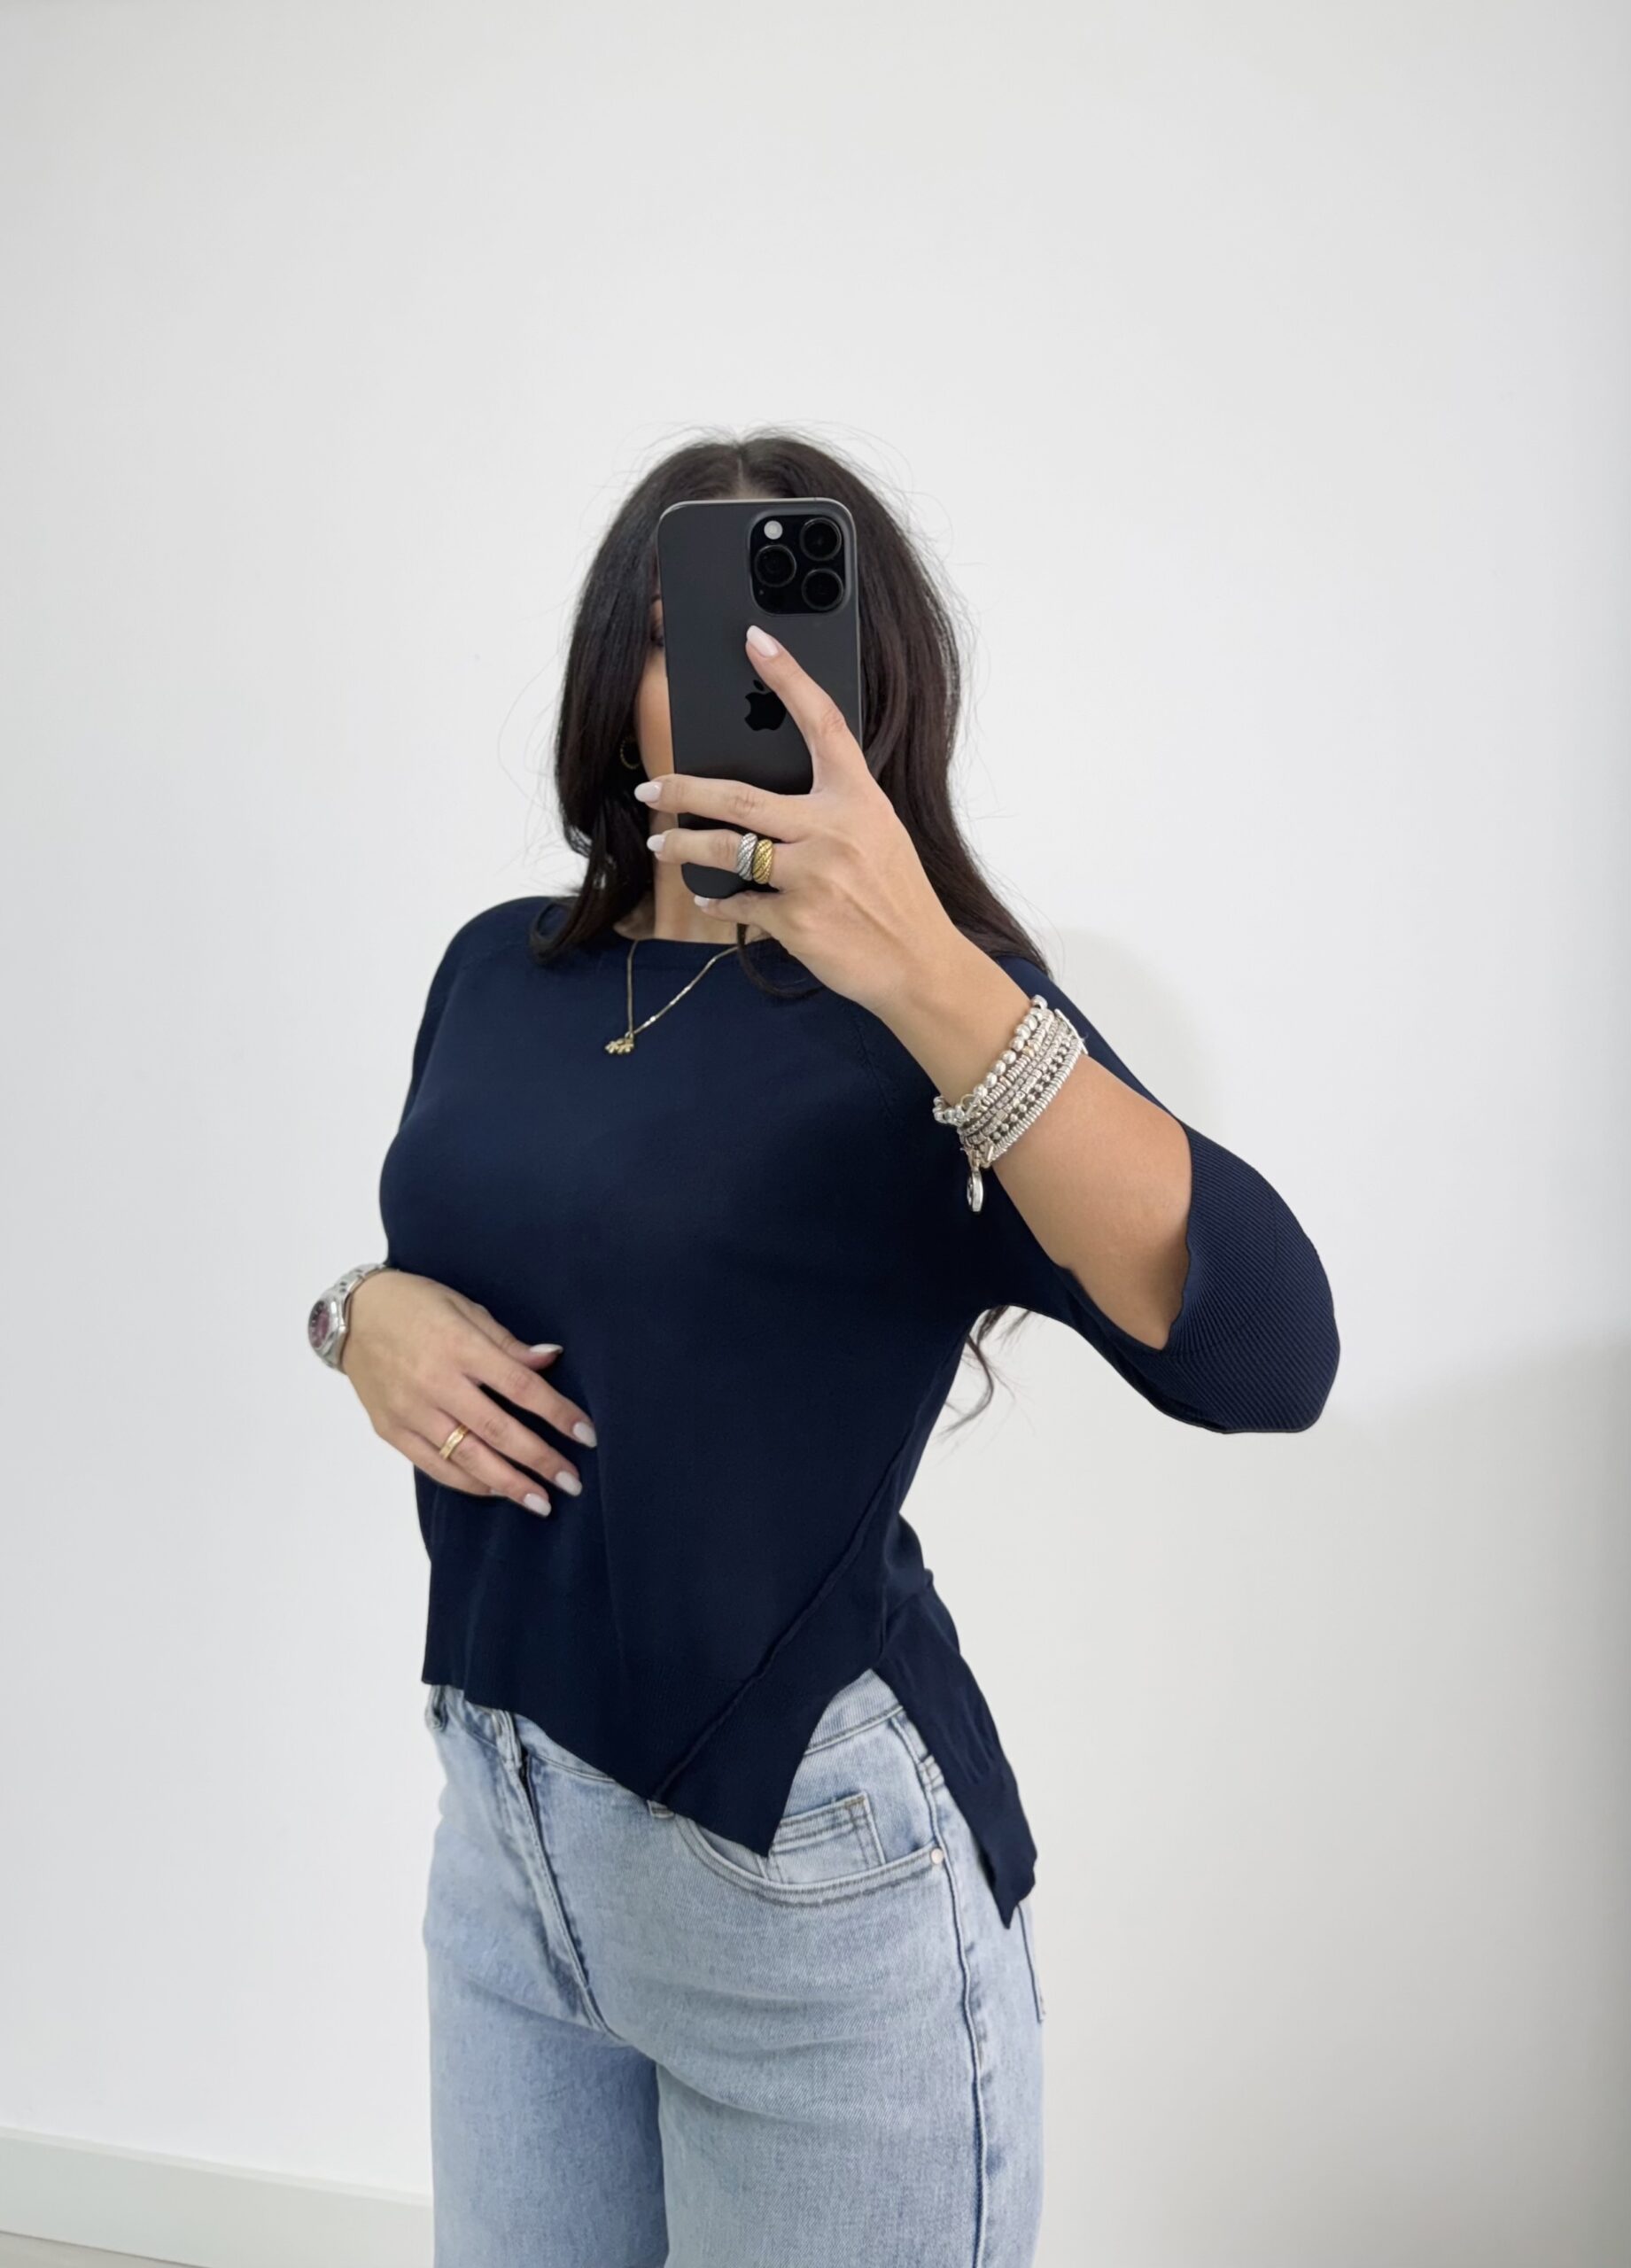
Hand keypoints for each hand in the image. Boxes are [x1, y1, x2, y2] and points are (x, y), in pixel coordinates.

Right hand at [341, 1269, 595, 1517]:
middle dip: (540, 1461)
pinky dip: (468, 1482)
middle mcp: (435, 1383)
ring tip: (540, 1502)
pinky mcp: (391, 1430)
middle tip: (572, 1483)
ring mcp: (410, 1411)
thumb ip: (507, 1343)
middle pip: (498, 1430)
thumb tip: (550, 1361)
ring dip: (508, 1483)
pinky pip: (434, 1466)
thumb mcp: (465, 1308)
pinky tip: (496, 1490)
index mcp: (460, 1346)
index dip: (557, 1413)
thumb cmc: (416, 1305)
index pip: (520, 1387)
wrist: (351, 1316)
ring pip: (466, 1457)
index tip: (587, 1435)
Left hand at [636, 623, 959, 1015]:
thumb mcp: (878, 834)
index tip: (756, 640)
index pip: (822, 723)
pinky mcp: (798, 921)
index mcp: (859, 799)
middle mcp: (835, 830)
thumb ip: (833, 809)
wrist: (919, 964)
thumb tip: (770, 800)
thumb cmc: (896, 897)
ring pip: (728, 850)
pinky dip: (723, 900)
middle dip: (685, 789)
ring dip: (684, 847)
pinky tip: (716, 898)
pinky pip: (741, 902)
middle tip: (652, 786)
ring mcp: (815, 877)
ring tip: (662, 843)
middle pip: (742, 797)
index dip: (789, 677)